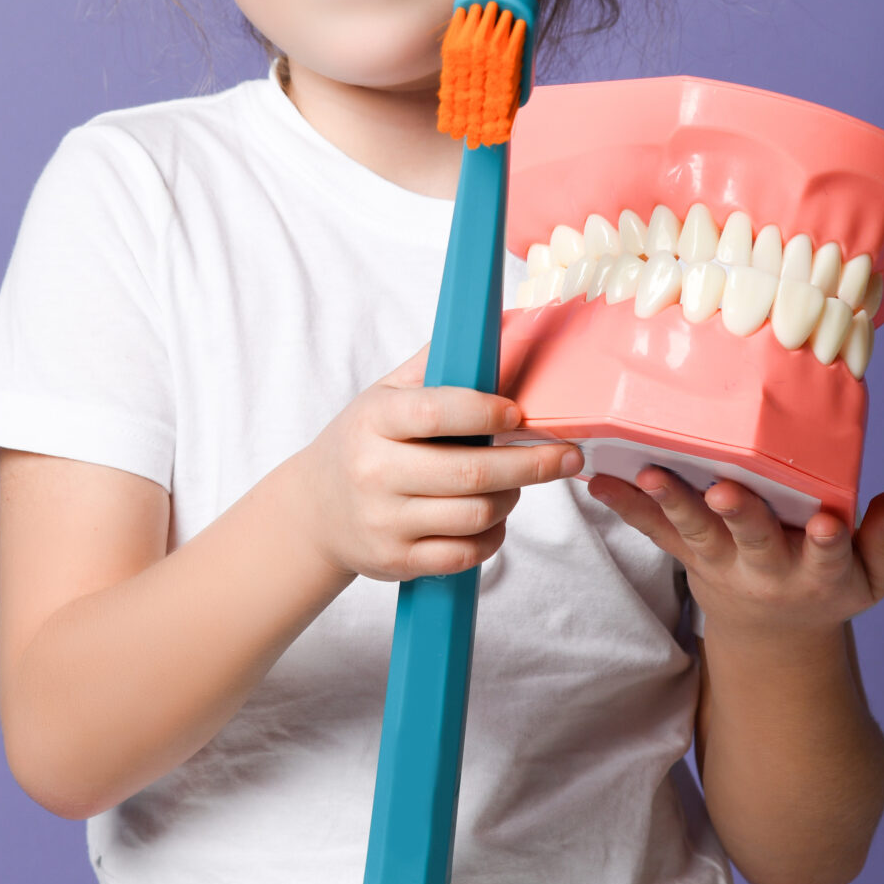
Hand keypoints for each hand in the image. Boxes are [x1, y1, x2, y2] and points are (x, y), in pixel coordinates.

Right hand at [288, 348, 582, 583]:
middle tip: (567, 456)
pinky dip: (492, 537)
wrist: (316, 508)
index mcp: (374, 420)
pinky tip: (493, 518)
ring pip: (475, 515)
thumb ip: (436, 364)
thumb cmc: (365, 441)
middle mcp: (374, 472)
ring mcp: (384, 520)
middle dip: (530, 464)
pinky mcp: (396, 560)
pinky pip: (465, 554)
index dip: (485, 412)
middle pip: (470, 473)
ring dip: (511, 499)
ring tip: (517, 484)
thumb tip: (495, 324)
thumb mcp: (385, 394)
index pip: (436, 413)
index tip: (518, 413)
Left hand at [586, 469, 883, 642]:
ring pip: (695, 533)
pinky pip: (655, 531)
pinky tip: (599, 482)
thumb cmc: (827, 586)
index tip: (825, 523)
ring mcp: (720, 562)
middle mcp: (765, 569)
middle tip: (725, 493)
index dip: (827, 541)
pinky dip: (627, 506)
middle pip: (753, 540)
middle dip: (741, 516)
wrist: (772, 633)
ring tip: (650, 474)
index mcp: (818, 572)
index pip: (827, 556)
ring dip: (672, 502)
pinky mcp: (688, 555)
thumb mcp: (868, 579)